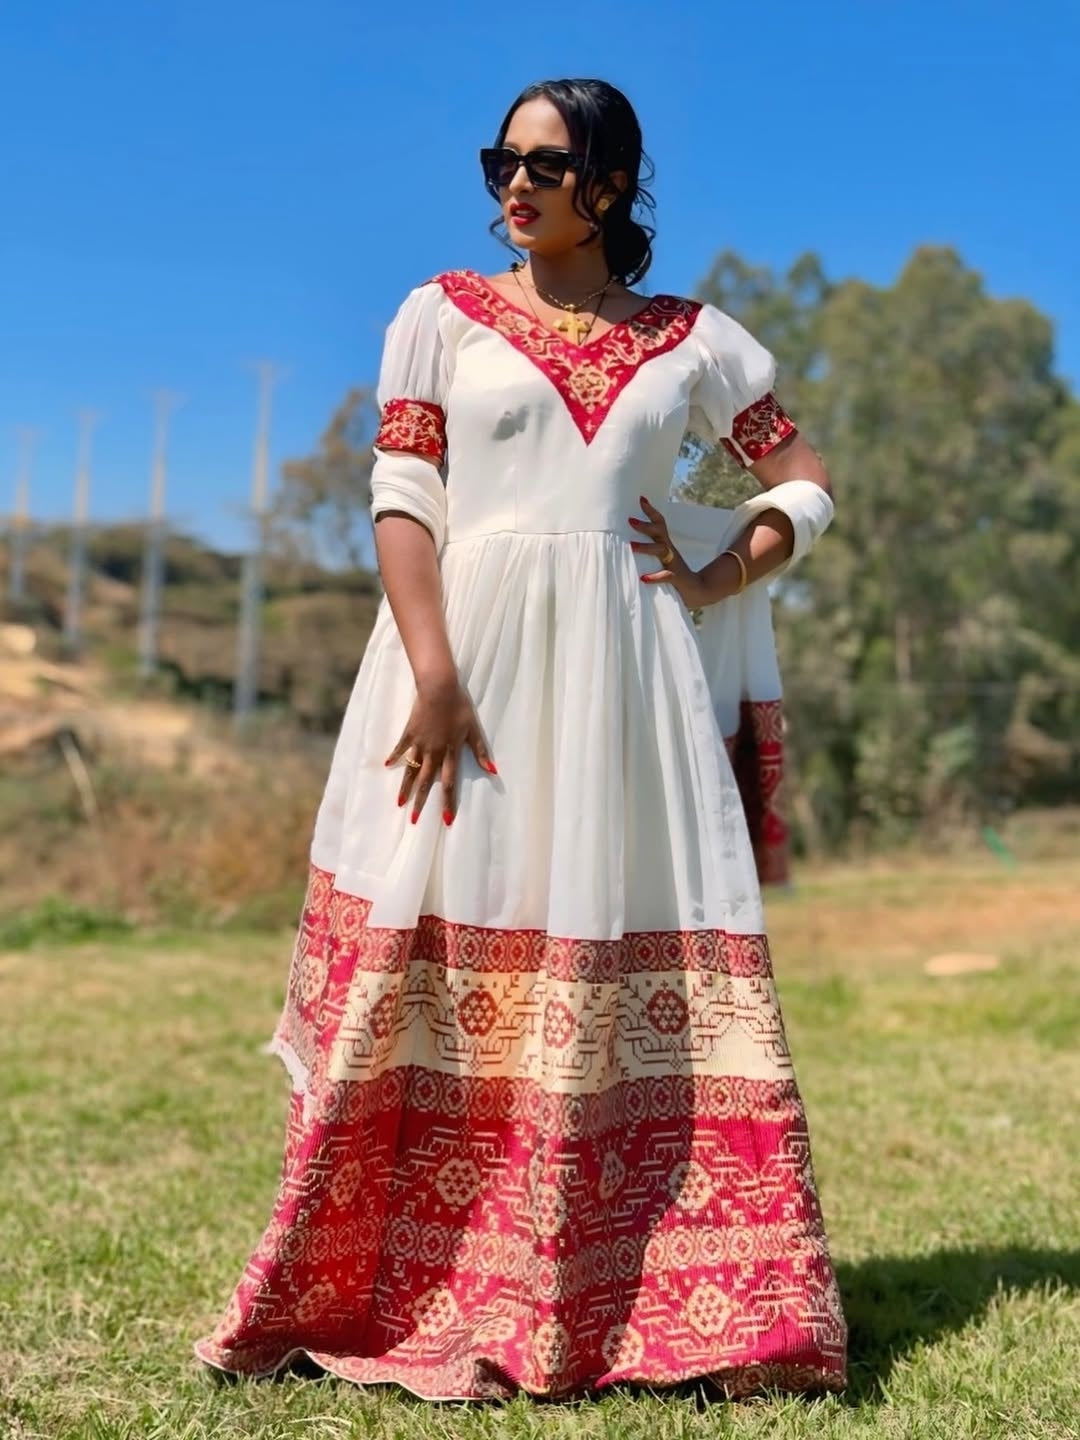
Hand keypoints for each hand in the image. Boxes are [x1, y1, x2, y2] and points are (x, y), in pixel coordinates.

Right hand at [385, 675, 495, 825]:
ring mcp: (419, 743)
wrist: (439, 688)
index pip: (449, 783)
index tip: (445, 819)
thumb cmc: (459, 706)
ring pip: (411, 770)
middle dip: (421, 803)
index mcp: (450, 752)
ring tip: (400, 803)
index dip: (447, 802)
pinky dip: (394, 756)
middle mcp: (433, 752)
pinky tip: (387, 765)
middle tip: (414, 821)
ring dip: (406, 788)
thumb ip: (481, 752)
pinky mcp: (409, 732)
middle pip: (426, 782)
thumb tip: (493, 771)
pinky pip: (401, 748)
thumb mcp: (473, 729)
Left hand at [628, 495, 708, 608]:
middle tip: (630, 520)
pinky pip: (666, 576)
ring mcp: (673, 564)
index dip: (651, 511)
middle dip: (645, 525)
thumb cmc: (676, 575)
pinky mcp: (676, 578)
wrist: (699, 590)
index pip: (660, 524)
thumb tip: (627, 544)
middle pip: (659, 532)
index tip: (641, 499)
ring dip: (645, 547)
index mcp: (667, 546)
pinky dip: (654, 577)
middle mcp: (670, 551)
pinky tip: (643, 578)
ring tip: (631, 545)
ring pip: (661, 550)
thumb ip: (651, 552)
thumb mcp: (664, 561)